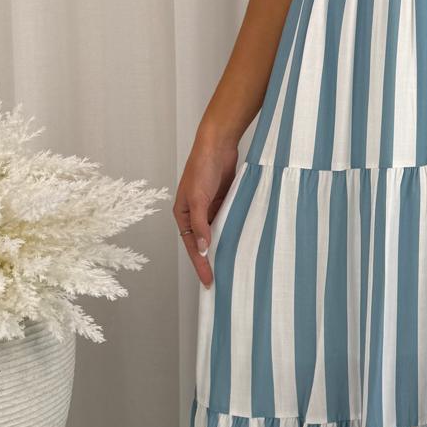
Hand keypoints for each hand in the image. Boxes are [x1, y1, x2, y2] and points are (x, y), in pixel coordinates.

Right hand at [174, 133, 239, 287]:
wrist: (218, 144)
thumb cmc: (202, 167)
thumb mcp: (199, 198)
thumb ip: (201, 224)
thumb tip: (204, 249)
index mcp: (183, 215)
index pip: (192, 247)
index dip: (200, 265)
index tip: (208, 282)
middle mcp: (196, 214)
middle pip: (204, 243)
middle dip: (211, 260)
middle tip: (222, 280)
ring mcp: (211, 208)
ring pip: (218, 233)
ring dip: (224, 246)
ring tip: (235, 266)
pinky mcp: (225, 201)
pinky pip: (229, 221)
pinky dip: (234, 231)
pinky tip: (243, 242)